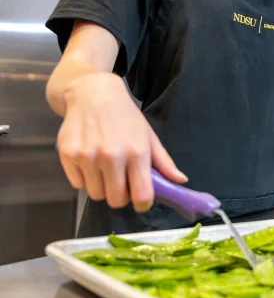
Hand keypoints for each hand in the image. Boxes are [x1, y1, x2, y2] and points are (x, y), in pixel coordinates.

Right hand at [56, 73, 186, 211]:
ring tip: (105, 170)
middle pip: (116, 200)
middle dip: (121, 196)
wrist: (93, 94)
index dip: (143, 203)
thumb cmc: (126, 117)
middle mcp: (111, 157)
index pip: (141, 195)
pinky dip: (85, 179)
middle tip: (122, 182)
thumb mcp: (149, 136)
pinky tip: (90, 162)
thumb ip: (164, 162)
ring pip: (95, 194)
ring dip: (102, 187)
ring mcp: (87, 157)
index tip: (141, 199)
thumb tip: (181, 181)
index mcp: (136, 153)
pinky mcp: (67, 155)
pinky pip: (78, 184)